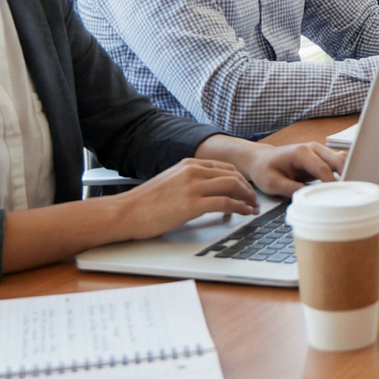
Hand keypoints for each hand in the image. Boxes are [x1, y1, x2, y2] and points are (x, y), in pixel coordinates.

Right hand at [113, 157, 260, 241]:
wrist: (124, 213)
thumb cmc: (143, 203)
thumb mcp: (170, 182)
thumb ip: (188, 181)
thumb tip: (206, 191)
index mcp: (188, 164)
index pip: (225, 167)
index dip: (240, 178)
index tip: (246, 189)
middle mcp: (193, 171)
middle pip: (233, 175)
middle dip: (248, 188)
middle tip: (254, 200)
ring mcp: (193, 187)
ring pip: (233, 186)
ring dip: (247, 198)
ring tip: (252, 207)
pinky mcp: (192, 204)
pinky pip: (226, 203)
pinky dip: (240, 208)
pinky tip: (244, 213)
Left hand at [242, 141, 345, 195]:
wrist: (261, 160)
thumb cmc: (264, 170)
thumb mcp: (271, 182)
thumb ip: (290, 188)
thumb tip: (309, 195)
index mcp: (301, 152)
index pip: (323, 168)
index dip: (331, 183)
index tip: (335, 197)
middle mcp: (313, 148)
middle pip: (338, 160)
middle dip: (345, 176)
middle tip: (345, 194)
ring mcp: (319, 152)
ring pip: (341, 161)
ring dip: (346, 174)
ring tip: (345, 191)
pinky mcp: (321, 158)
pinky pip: (337, 164)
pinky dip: (342, 173)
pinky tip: (341, 186)